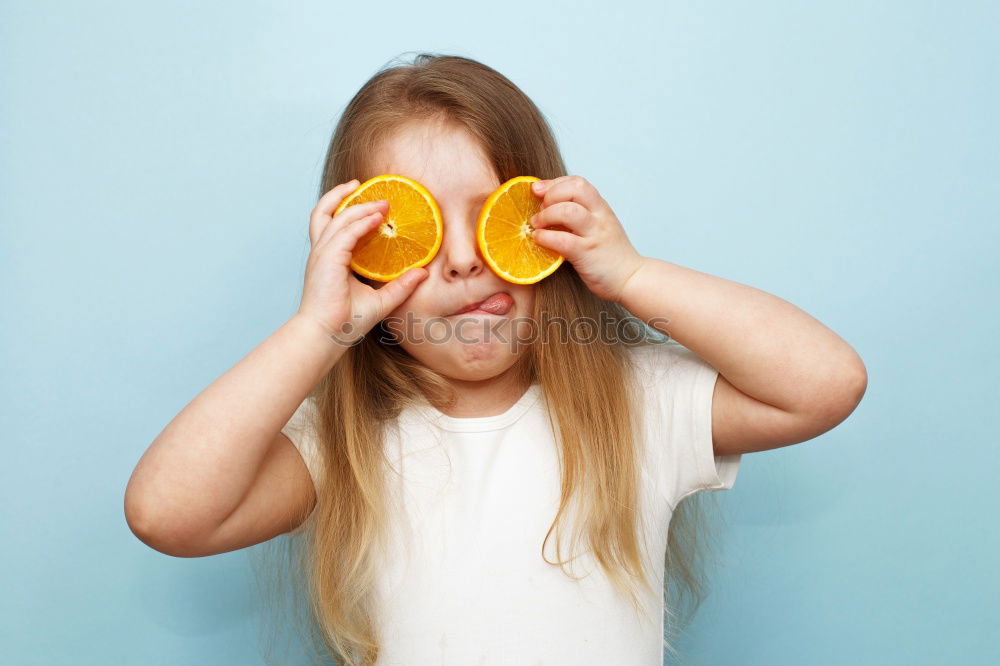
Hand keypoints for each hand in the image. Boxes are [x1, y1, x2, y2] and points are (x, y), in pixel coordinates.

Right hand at [296, 180, 427, 344]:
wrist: (327, 335)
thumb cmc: (346, 321)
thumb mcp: (382, 299)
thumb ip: (401, 285)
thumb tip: (423, 273)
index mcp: (330, 260)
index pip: (333, 226)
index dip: (348, 210)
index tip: (369, 202)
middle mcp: (323, 253)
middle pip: (324, 212)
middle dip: (343, 196)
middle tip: (367, 187)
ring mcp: (322, 254)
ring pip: (337, 217)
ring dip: (359, 205)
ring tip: (380, 200)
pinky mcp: (328, 258)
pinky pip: (346, 232)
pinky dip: (362, 222)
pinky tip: (378, 218)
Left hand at [529, 175, 645, 302]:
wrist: (631, 279)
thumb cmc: (610, 256)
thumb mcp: (598, 227)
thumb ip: (580, 215)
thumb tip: (547, 208)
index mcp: (600, 208)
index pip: (578, 182)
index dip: (554, 183)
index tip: (538, 191)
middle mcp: (599, 217)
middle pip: (575, 188)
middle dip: (551, 194)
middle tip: (540, 209)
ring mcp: (595, 234)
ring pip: (568, 211)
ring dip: (546, 215)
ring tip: (537, 225)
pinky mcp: (587, 253)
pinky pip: (563, 240)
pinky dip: (546, 237)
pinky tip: (539, 239)